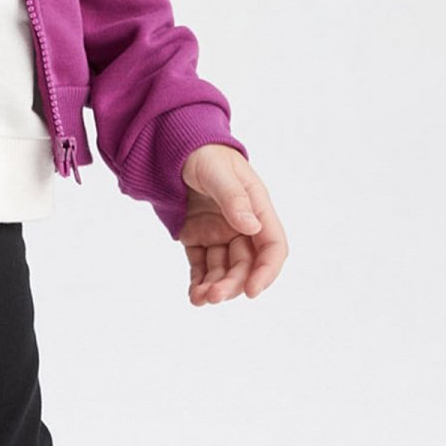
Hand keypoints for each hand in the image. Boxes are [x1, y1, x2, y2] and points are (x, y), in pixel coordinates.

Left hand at [175, 145, 287, 305]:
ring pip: (224, 269)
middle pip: (246, 264)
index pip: (272, 246)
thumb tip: (252, 227)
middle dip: (233, 283)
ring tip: (200, 299)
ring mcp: (219, 232)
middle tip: (214, 296)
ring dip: (215, 286)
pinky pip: (202, 265)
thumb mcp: (217, 171)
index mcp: (257, 207)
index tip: (251, 290)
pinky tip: (194, 295)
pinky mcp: (198, 237)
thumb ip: (234, 198)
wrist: (172, 145)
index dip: (266, 271)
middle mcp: (242, 224)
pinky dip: (199, 281)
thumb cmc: (201, 151)